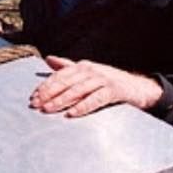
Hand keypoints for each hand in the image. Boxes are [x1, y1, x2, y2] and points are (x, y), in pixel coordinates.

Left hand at [30, 56, 162, 116]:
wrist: (139, 88)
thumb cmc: (109, 81)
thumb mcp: (88, 72)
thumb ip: (67, 67)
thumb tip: (48, 59)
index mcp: (82, 66)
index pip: (59, 76)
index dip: (45, 86)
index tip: (33, 97)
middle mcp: (91, 70)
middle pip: (65, 83)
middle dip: (49, 94)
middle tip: (36, 105)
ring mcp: (102, 80)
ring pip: (77, 91)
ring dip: (61, 101)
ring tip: (48, 110)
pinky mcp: (114, 91)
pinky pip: (95, 99)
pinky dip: (82, 107)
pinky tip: (71, 114)